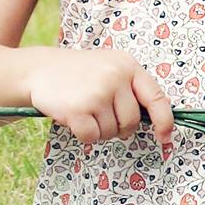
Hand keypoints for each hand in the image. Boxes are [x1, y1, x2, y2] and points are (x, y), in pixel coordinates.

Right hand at [25, 47, 174, 154]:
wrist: (40, 69)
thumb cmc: (79, 74)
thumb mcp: (110, 68)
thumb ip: (131, 89)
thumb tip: (155, 121)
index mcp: (128, 66)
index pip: (156, 98)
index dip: (164, 121)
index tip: (165, 138)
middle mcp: (116, 77)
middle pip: (131, 121)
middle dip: (119, 127)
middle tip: (101, 115)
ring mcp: (98, 93)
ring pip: (111, 131)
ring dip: (98, 129)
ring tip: (84, 109)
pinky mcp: (79, 109)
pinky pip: (92, 137)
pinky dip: (84, 134)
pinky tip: (74, 117)